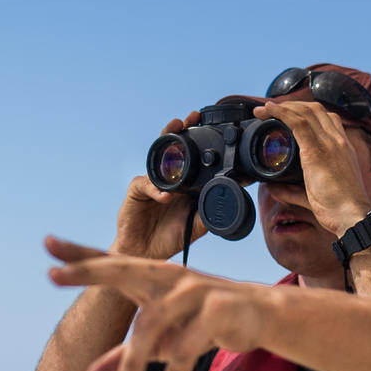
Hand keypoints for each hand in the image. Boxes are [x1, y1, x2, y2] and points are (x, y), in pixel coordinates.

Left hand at [46, 237, 270, 370]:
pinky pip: (189, 342)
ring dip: (134, 360)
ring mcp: (193, 291)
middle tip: (52, 275)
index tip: (46, 244)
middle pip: (121, 269)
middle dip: (86, 270)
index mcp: (151, 279)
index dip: (78, 255)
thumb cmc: (202, 323)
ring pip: (152, 323)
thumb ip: (122, 356)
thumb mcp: (160, 342)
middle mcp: (167, 278)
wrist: (260, 316)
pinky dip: (177, 367)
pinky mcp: (217, 310)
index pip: (109, 263)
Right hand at [114, 115, 206, 258]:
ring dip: (167, 141)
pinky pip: (147, 185)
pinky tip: (165, 196)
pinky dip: (157, 190)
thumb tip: (233, 201)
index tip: (218, 131)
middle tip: (194, 117)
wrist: (145, 253)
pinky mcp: (137, 191)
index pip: (194, 159)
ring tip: (175, 129)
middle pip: (175, 149)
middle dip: (183, 130)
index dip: (202, 144)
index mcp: (185, 185)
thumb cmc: (169, 237)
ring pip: (158, 157)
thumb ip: (209, 213)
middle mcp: (169, 179)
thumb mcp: (196, 226)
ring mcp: (152, 182)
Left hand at [255, 100, 370, 235]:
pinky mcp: (316, 151)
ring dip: (283, 107)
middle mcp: (338, 141)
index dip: (307, 112)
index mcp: (342, 148)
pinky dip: (280, 112)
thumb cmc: (339, 208)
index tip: (290, 115)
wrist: (351, 216)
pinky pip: (297, 122)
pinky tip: (267, 110)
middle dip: (292, 105)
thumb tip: (272, 189)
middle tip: (273, 111)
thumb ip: (291, 190)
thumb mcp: (312, 195)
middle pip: (315, 109)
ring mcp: (329, 143)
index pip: (327, 118)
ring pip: (305, 112)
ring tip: (265, 109)